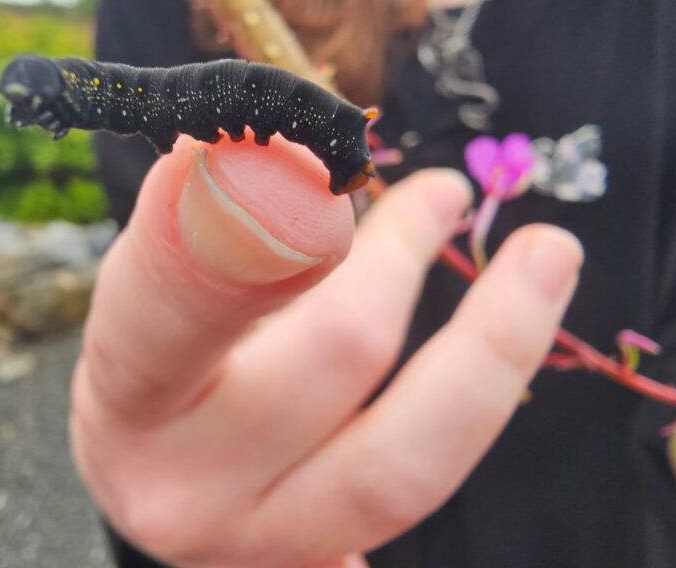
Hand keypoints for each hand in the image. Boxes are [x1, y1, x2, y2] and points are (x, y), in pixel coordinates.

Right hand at [70, 134, 582, 566]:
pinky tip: (512, 341)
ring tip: (547, 254)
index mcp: (128, 395)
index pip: (178, 308)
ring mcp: (264, 550)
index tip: (309, 154)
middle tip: (445, 192)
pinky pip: (424, 489)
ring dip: (491, 342)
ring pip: (405, 457)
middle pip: (330, 360)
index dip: (241, 229)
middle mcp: (185, 489)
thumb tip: (287, 148)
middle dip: (402, 256)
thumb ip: (213, 229)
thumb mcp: (158, 292)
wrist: (161, 488)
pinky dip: (475, 405)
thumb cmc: (161, 368)